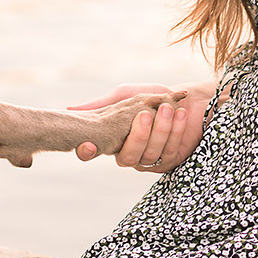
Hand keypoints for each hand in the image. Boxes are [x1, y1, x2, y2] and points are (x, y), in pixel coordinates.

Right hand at [70, 81, 218, 173]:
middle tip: (145, 114)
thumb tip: (70, 110)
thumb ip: (102, 103)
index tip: (87, 145)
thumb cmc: (153, 97)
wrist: (187, 99)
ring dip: (160, 130)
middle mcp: (128, 153)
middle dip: (138, 136)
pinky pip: (169, 152)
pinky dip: (175, 131)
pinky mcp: (169, 161)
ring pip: (149, 155)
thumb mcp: (125, 96)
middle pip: (126, 157)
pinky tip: (179, 113)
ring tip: (167, 107)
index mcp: (113, 139)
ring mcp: (148, 160)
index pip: (91, 152)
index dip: (87, 152)